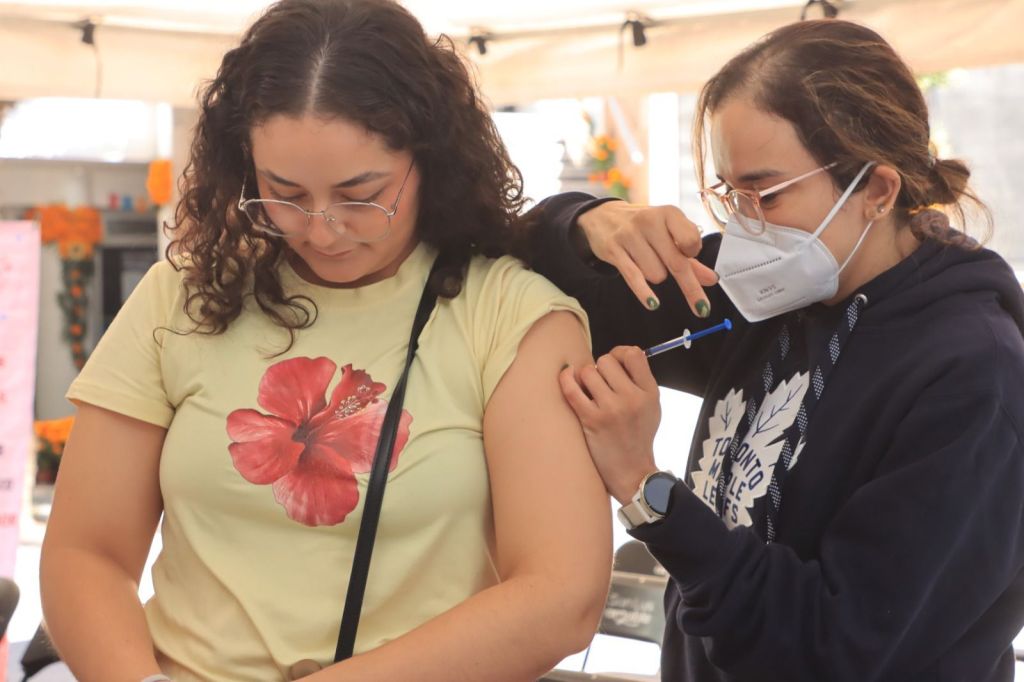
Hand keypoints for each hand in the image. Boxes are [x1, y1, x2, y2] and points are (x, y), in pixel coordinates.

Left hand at [559, 346, 660, 504]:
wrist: (632, 472)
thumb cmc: (638, 437)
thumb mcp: (652, 406)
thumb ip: (640, 381)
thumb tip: (621, 355)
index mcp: (649, 392)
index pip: (633, 354)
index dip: (619, 353)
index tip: (614, 362)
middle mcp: (632, 398)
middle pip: (606, 361)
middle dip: (600, 368)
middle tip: (600, 383)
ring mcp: (611, 409)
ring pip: (588, 372)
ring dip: (585, 378)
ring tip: (589, 391)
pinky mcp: (591, 420)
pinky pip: (572, 388)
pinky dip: (566, 379)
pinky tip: (567, 378)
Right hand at [577, 201, 718, 317]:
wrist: (602, 216)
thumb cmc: (643, 227)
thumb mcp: (668, 234)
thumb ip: (689, 257)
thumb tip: (711, 280)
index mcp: (668, 213)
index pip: (691, 240)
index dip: (692, 253)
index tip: (687, 254)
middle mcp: (650, 221)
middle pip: (676, 262)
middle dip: (689, 287)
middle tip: (702, 309)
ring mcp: (630, 235)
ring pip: (655, 274)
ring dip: (656, 276)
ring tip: (646, 261)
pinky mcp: (613, 250)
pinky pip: (633, 277)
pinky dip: (644, 292)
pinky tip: (652, 304)